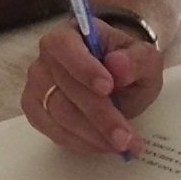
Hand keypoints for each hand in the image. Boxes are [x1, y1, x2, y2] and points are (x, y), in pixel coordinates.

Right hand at [20, 19, 163, 156]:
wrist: (115, 78)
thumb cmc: (125, 65)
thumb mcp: (144, 59)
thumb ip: (136, 59)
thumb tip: (117, 65)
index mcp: (69, 34)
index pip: (65, 47)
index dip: (84, 68)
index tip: (108, 87)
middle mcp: (46, 57)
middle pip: (65, 89)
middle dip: (99, 116)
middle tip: (126, 137)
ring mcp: (37, 85)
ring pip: (58, 114)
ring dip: (92, 134)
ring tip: (122, 145)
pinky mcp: (35, 110)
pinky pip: (52, 130)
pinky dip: (79, 142)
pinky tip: (101, 145)